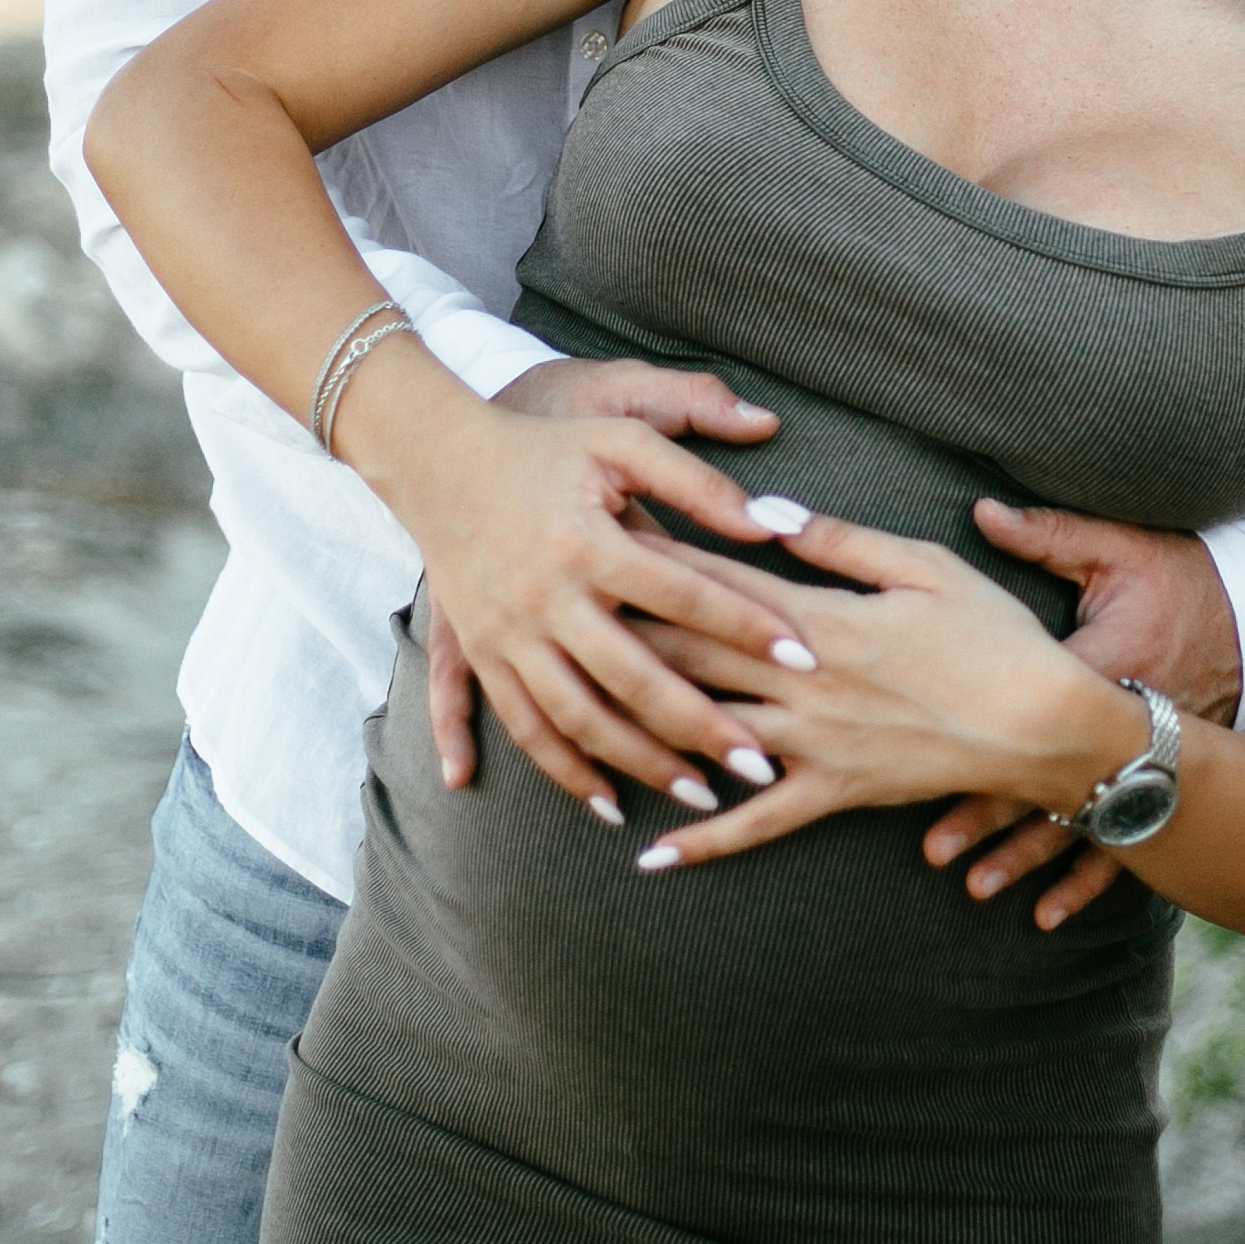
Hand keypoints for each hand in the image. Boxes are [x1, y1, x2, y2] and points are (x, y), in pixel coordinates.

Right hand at [397, 355, 789, 819]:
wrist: (440, 461)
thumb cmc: (548, 447)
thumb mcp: (622, 439)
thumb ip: (698, 480)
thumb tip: (772, 524)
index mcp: (587, 540)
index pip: (683, 593)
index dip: (747, 625)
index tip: (804, 659)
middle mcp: (544, 595)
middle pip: (633, 677)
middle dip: (700, 726)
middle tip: (760, 764)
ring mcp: (507, 633)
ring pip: (578, 718)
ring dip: (639, 764)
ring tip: (699, 796)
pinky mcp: (482, 654)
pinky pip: (522, 726)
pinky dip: (562, 771)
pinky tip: (605, 805)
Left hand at [615, 508, 1133, 887]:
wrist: (1043, 725)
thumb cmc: (993, 636)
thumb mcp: (923, 566)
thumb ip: (838, 542)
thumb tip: (763, 511)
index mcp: (823, 617)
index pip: (719, 582)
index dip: (653, 560)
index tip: (595, 538)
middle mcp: (803, 683)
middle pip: (692, 654)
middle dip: (620, 631)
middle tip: (552, 613)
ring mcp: (813, 745)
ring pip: (707, 735)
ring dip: (639, 729)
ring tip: (571, 719)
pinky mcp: (835, 792)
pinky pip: (758, 824)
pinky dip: (704, 840)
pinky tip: (650, 852)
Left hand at [920, 498, 1241, 928]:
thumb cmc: (1181, 576)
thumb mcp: (1121, 550)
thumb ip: (1050, 536)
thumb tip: (982, 513)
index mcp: (1106, 664)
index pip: (1033, 711)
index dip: (982, 746)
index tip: (926, 774)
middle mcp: (1126, 722)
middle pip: (1049, 779)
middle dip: (991, 818)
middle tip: (935, 853)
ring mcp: (1148, 757)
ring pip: (1081, 820)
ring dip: (1029, 857)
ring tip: (978, 886)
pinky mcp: (1166, 777)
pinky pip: (1126, 839)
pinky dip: (1089, 880)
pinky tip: (1050, 914)